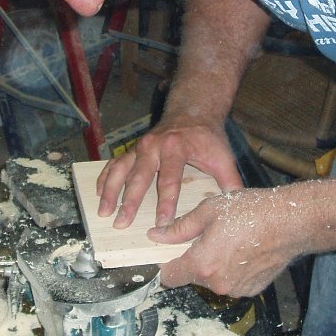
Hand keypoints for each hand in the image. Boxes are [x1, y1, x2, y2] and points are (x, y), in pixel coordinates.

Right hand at [96, 119, 243, 228]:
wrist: (192, 112)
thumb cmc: (207, 138)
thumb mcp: (223, 156)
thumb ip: (230, 182)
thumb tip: (237, 206)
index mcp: (177, 147)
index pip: (170, 179)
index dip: (166, 202)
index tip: (162, 223)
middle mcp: (154, 145)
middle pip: (139, 176)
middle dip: (130, 201)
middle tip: (122, 223)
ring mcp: (140, 146)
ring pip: (120, 169)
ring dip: (110, 191)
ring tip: (103, 212)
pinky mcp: (132, 149)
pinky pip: (114, 164)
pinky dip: (105, 178)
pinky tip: (98, 194)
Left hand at [148, 189, 301, 297]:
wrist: (290, 222)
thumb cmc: (250, 212)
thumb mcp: (208, 211)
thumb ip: (179, 228)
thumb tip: (155, 235)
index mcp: (202, 264)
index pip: (169, 277)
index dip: (166, 264)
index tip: (170, 252)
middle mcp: (217, 284)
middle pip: (193, 277)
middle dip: (194, 260)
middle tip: (208, 237)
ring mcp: (236, 290)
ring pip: (213, 280)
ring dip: (215, 265)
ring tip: (230, 241)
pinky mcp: (252, 290)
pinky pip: (232, 282)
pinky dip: (233, 270)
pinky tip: (244, 250)